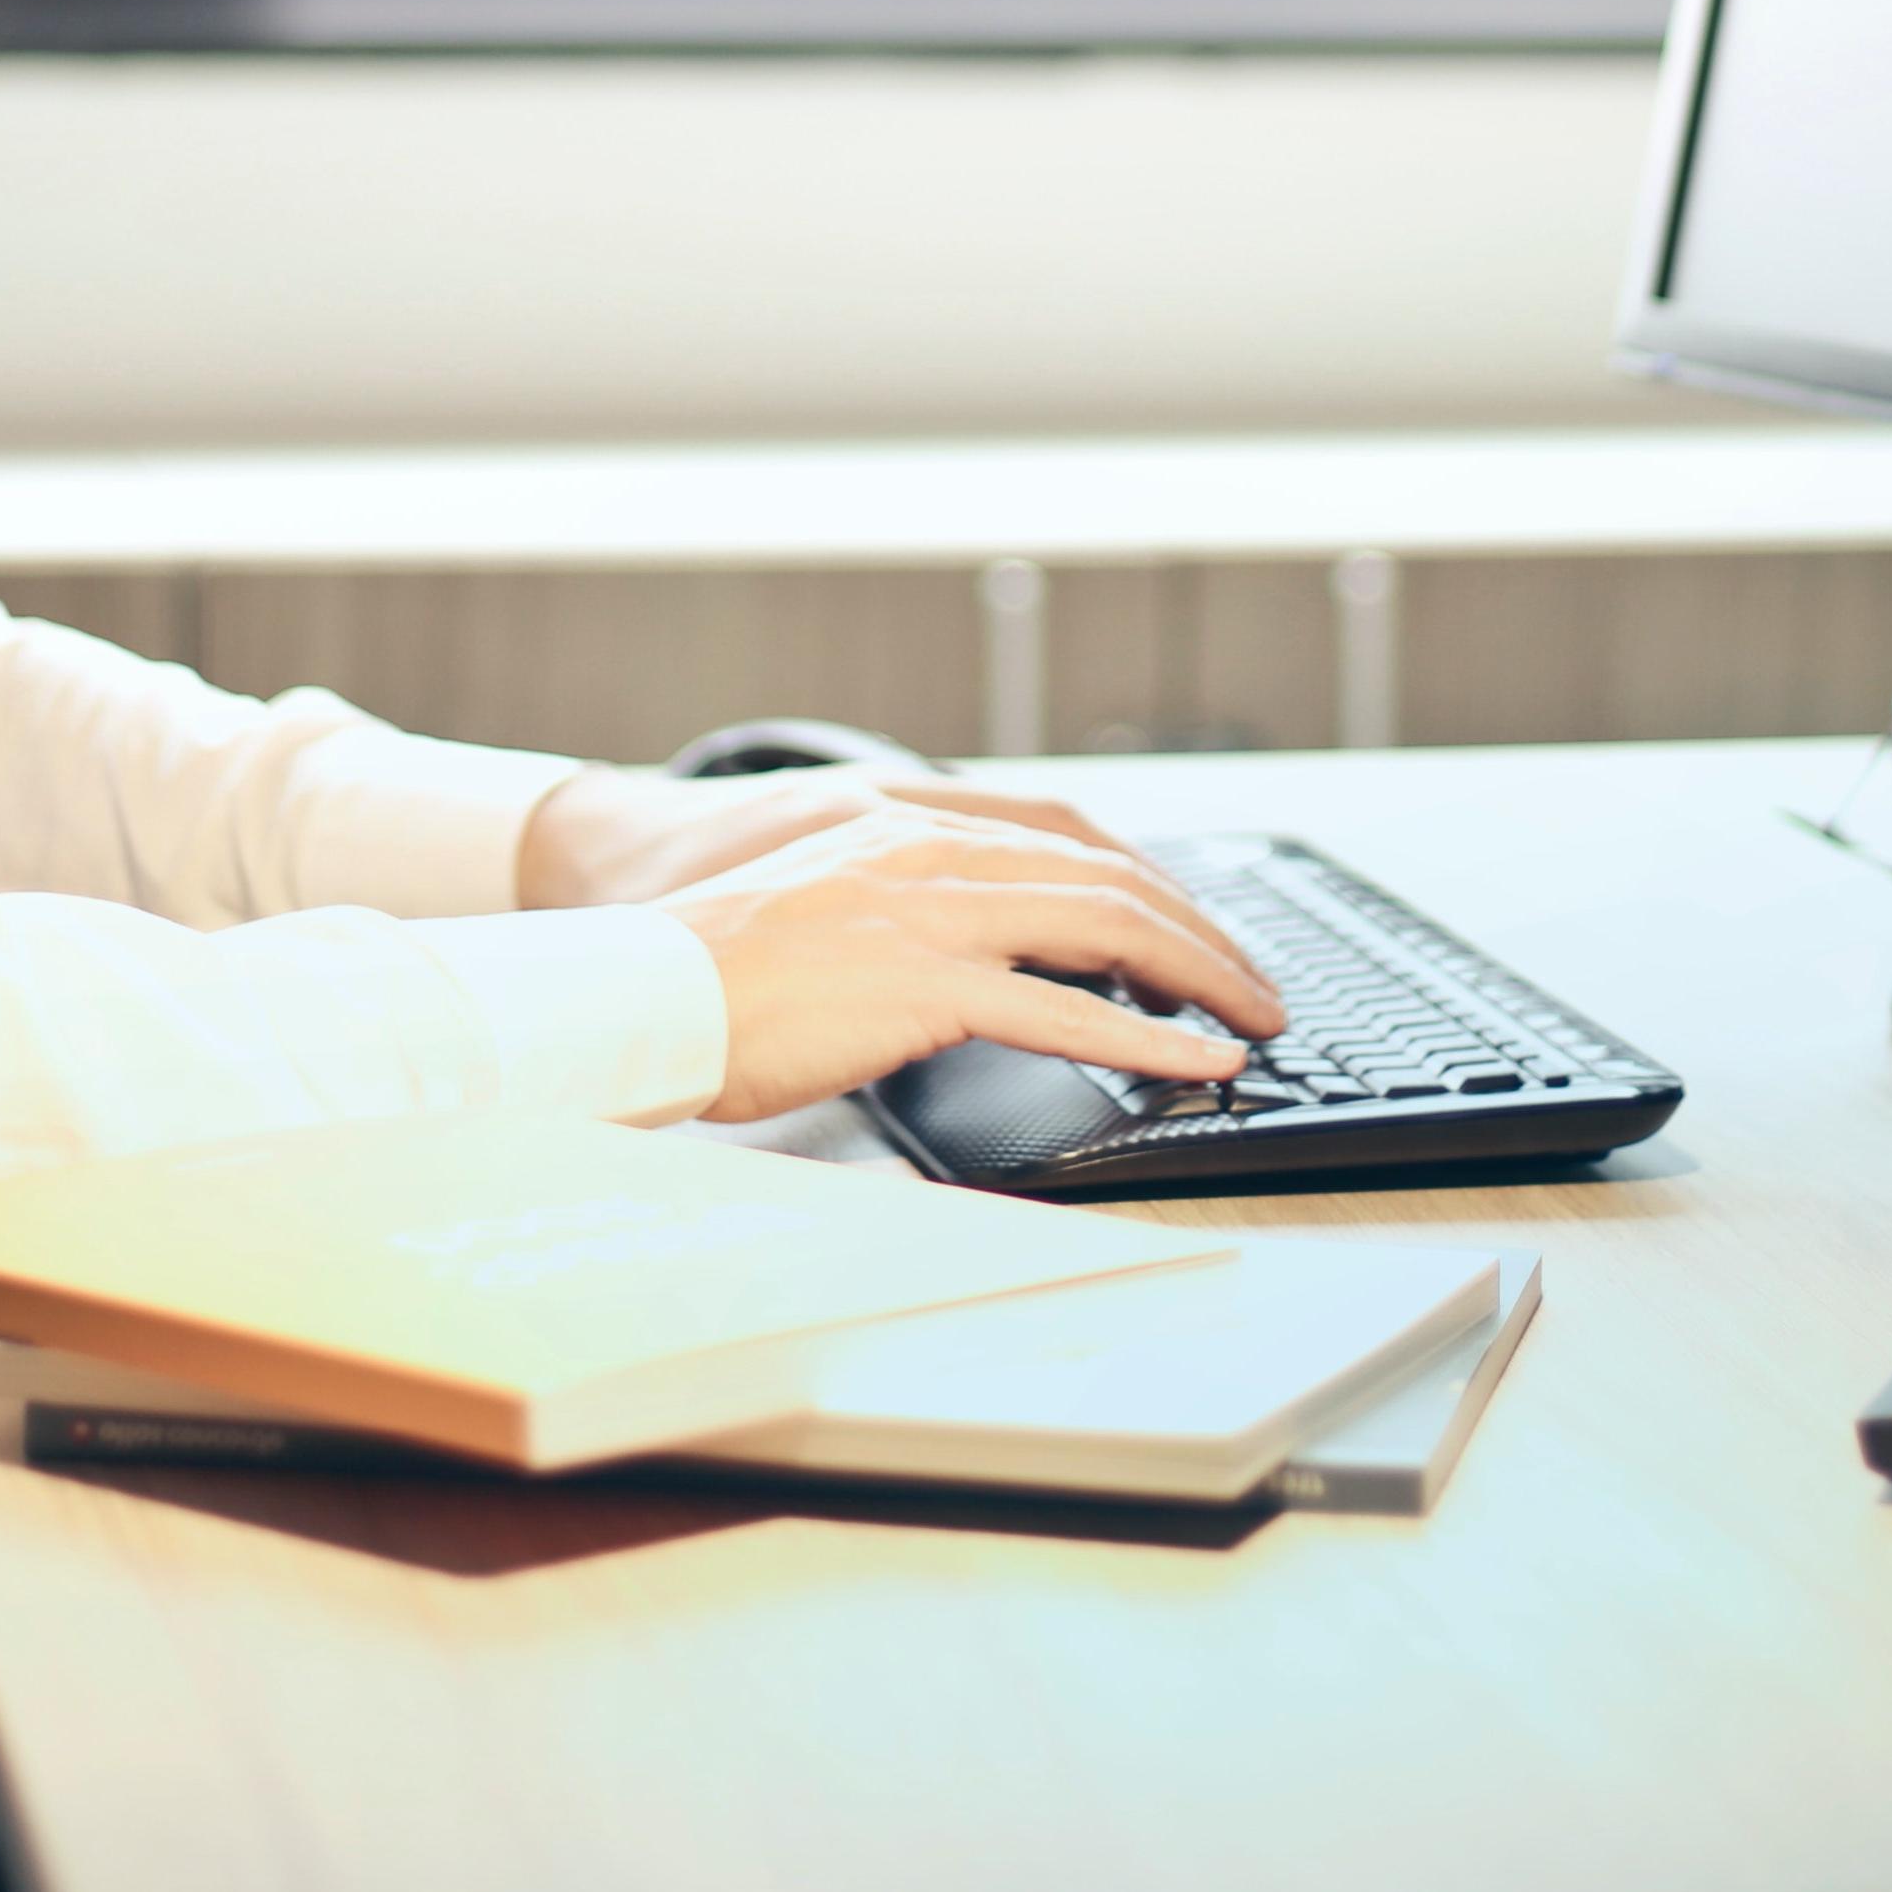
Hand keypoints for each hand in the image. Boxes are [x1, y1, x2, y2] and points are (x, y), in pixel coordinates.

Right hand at [519, 772, 1291, 1121]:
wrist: (635, 987)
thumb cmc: (708, 970)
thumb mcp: (822, 909)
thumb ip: (902, 914)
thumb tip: (970, 965)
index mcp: (908, 828)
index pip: (1067, 834)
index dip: (1148, 878)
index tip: (1196, 925)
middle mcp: (931, 853)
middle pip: (1108, 875)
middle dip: (1199, 930)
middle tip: (1256, 983)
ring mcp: (930, 915)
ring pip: (1107, 928)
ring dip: (1199, 976)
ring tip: (1255, 1020)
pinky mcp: (921, 987)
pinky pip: (1064, 1012)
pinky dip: (1148, 1040)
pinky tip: (1199, 1063)